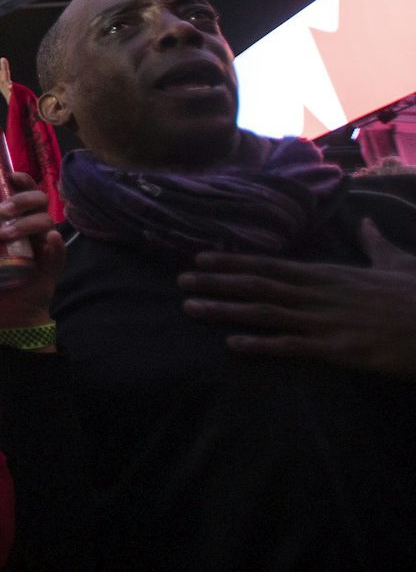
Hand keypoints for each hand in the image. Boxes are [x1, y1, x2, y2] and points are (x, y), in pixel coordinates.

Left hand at [0, 172, 62, 328]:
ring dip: (27, 223)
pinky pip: (59, 251)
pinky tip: (49, 240)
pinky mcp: (52, 264)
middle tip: (1, 209)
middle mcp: (33, 226)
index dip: (21, 179)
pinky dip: (56, 244)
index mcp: (16, 218)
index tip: (9, 175)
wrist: (3, 306)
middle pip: (38, 200)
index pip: (24, 190)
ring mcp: (44, 244)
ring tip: (4, 234)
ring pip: (46, 222)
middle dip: (21, 199)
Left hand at [180, 220, 415, 377]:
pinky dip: (262, 344)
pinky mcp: (341, 350)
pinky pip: (294, 347)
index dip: (233, 262)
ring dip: (225, 310)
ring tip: (189, 308)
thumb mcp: (396, 261)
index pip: (270, 265)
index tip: (199, 259)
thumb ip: (373, 243)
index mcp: (330, 274)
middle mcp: (321, 293)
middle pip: (258, 285)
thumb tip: (365, 221)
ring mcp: (328, 321)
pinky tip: (232, 345)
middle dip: (216, 283)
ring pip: (266, 312)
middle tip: (177, 281)